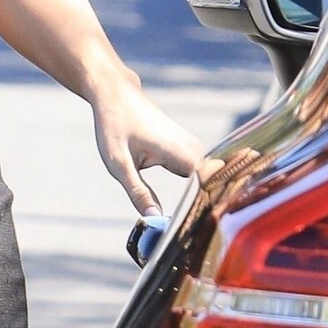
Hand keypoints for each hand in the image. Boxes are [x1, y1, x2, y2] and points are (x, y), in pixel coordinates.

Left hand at [89, 66, 204, 216]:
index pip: (210, 185)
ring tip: (206, 224)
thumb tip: (154, 219)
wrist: (116, 94)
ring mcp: (195, 148)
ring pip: (209, 181)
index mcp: (179, 152)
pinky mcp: (190, 149)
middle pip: (213, 186)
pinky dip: (197, 190)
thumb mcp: (118, 164)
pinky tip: (195, 209)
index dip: (209, 208)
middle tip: (206, 233)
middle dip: (208, 208)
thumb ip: (138, 192)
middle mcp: (194, 148)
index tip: (206, 229)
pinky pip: (201, 175)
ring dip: (204, 200)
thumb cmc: (114, 126)